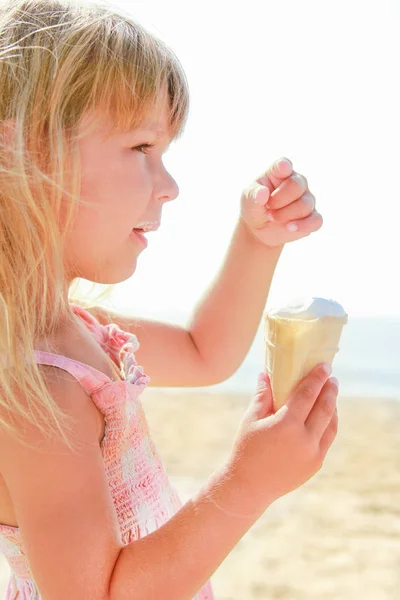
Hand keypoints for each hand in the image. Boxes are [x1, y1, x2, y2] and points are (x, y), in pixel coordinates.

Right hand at [227, 363, 337, 515]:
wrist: (249, 486)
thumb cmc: (246, 449)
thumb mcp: (251, 419)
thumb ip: (262, 396)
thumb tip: (266, 373)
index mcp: (287, 424)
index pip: (308, 394)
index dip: (317, 378)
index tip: (325, 366)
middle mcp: (304, 439)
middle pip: (324, 407)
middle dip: (329, 390)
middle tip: (331, 377)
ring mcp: (313, 453)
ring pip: (331, 424)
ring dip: (333, 406)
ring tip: (331, 393)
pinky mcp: (316, 464)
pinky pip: (327, 439)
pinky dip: (330, 424)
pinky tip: (326, 415)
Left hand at [240, 157, 322, 247]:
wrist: (260, 228)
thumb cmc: (255, 207)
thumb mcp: (248, 200)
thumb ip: (253, 195)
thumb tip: (262, 193)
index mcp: (279, 173)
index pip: (283, 165)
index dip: (284, 166)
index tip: (282, 168)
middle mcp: (297, 182)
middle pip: (296, 186)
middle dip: (279, 200)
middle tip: (268, 208)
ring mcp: (307, 199)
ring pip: (305, 205)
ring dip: (285, 214)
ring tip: (272, 218)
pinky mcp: (312, 217)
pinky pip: (316, 220)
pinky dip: (303, 225)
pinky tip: (289, 228)